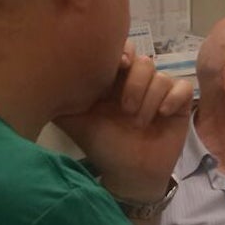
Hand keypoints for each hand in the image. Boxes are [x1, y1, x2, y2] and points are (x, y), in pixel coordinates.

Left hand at [55, 42, 193, 201]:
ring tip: (139, 123)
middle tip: (125, 109)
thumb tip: (42, 77)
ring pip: (162, 77)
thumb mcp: (75, 121)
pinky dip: (173, 99)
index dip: (124, 52)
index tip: (119, 65)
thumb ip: (61, 99)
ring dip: (150, 99)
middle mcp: (139, 82)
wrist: (129, 174)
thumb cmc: (103, 146)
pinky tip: (163, 114)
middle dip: (135, 84)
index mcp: (116, 80)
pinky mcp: (180, 104)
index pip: (124, 50)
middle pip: (145, 61)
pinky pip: (183, 88)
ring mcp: (160, 92)